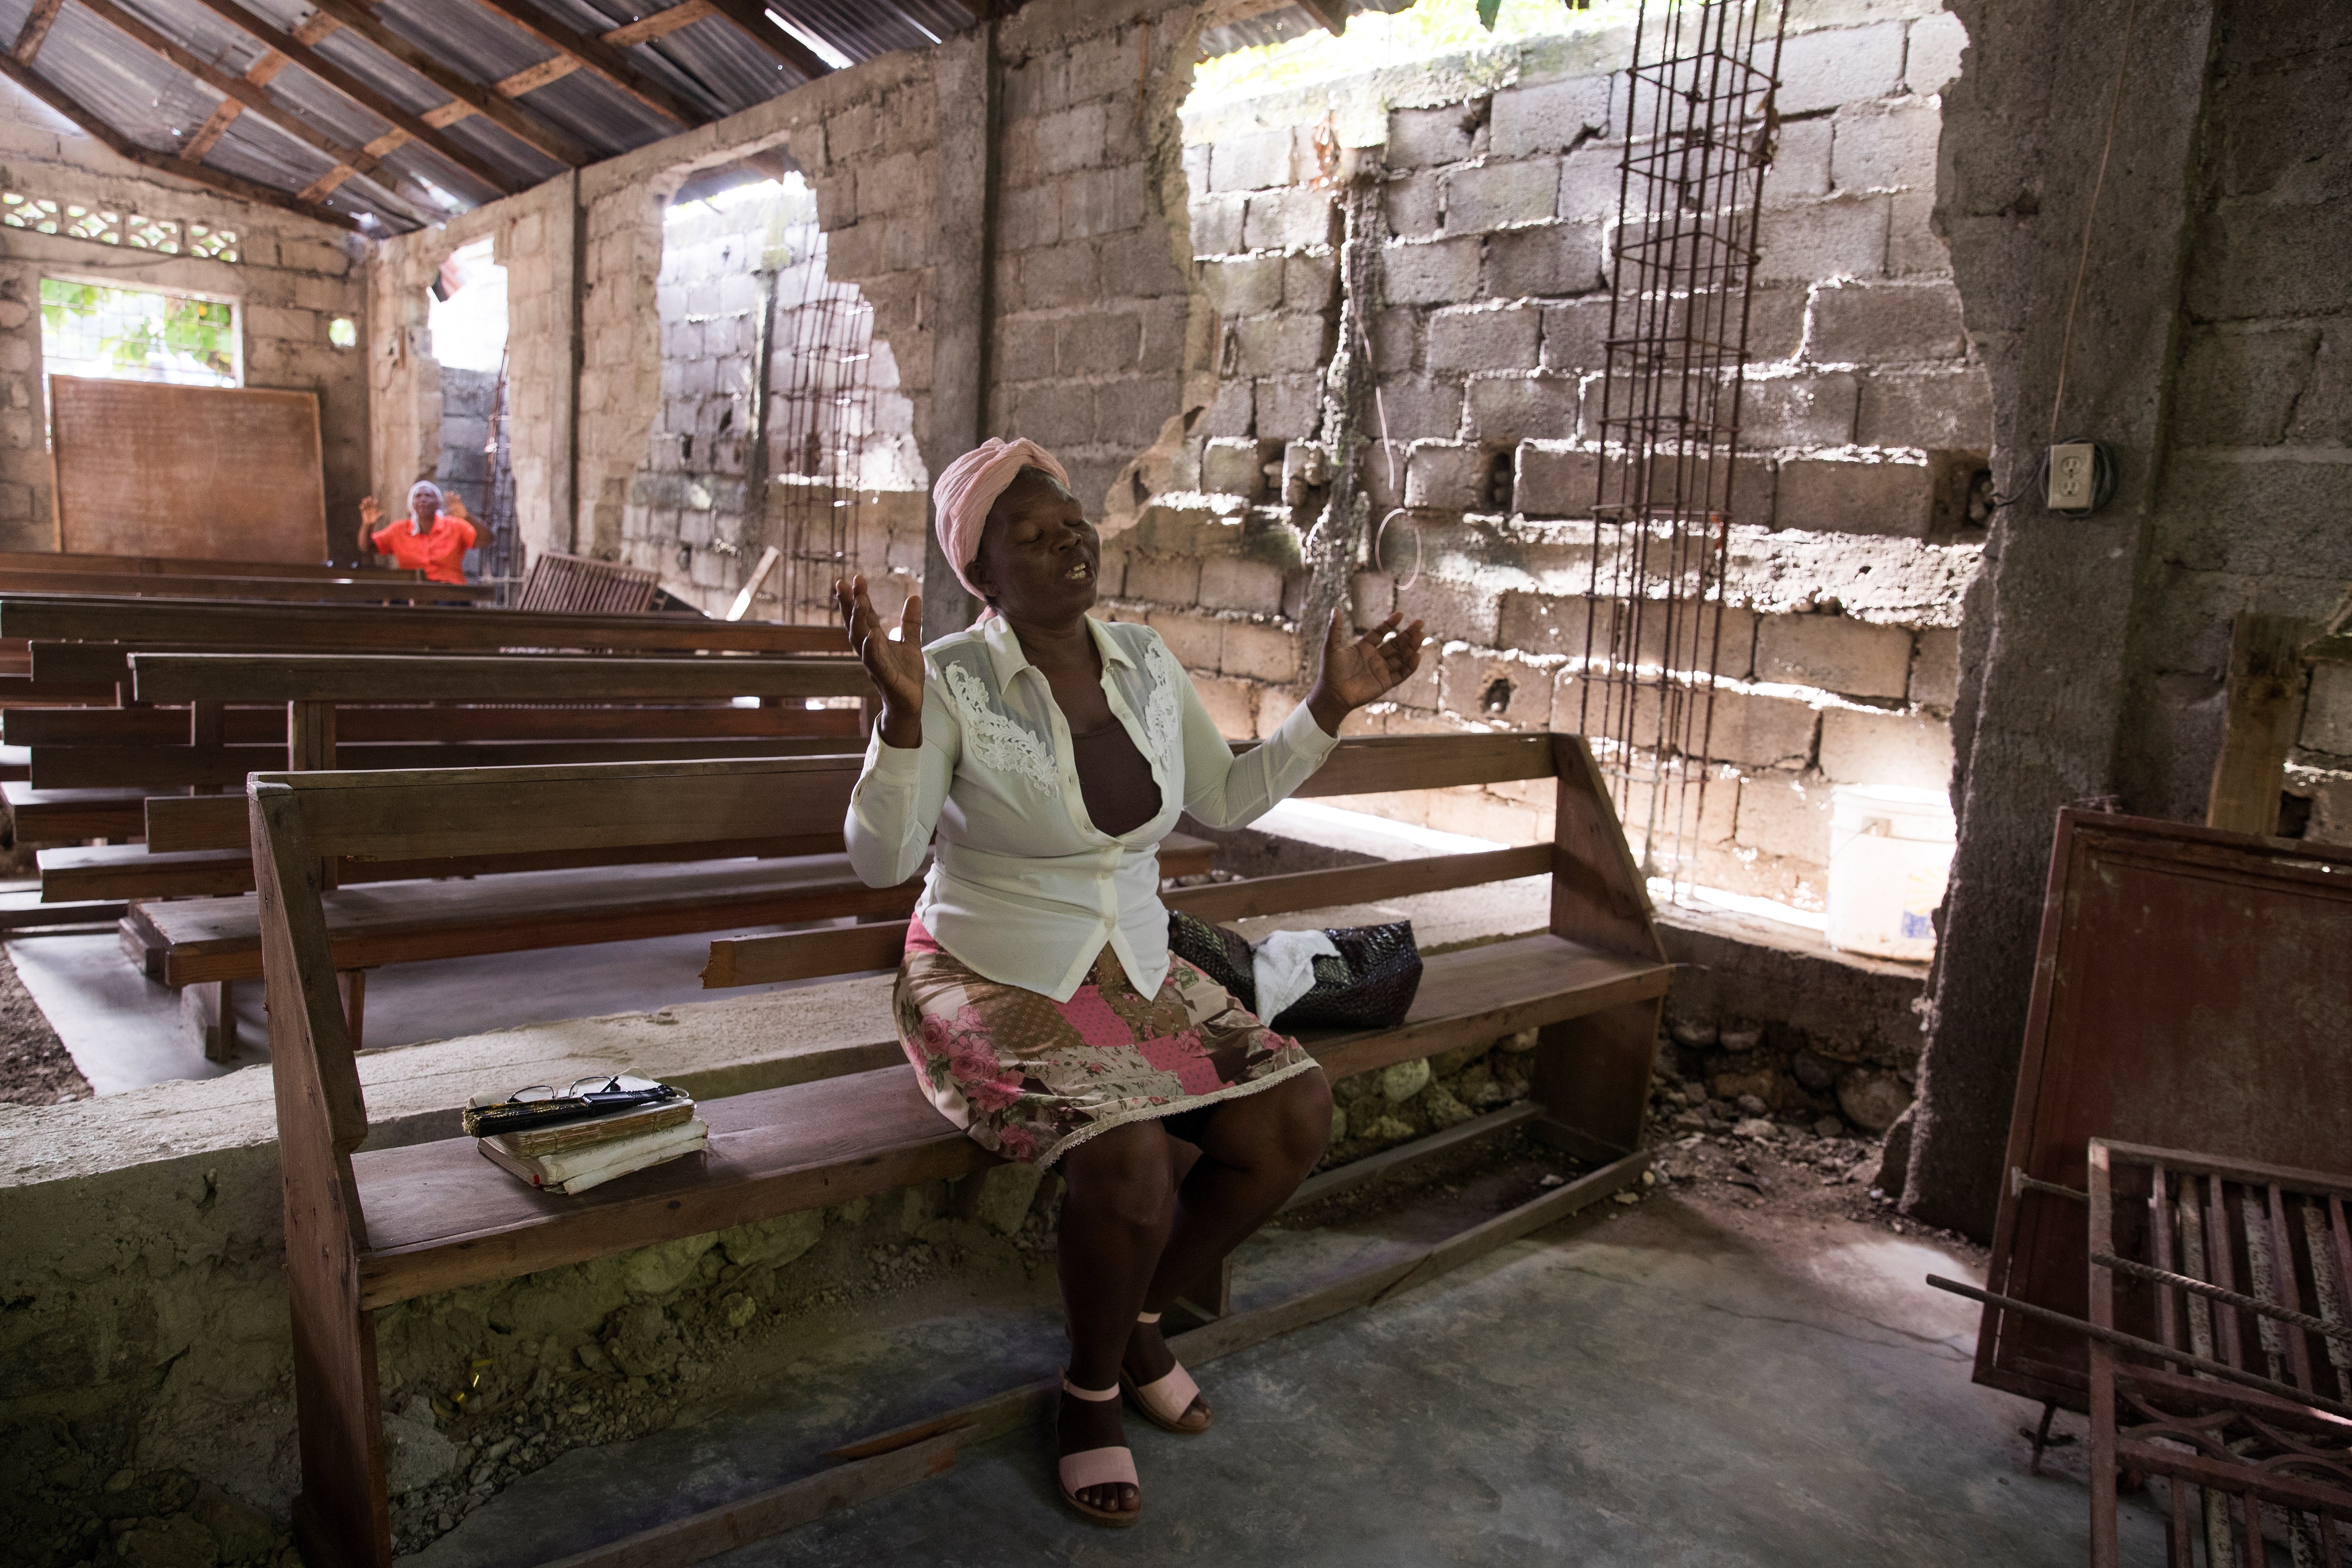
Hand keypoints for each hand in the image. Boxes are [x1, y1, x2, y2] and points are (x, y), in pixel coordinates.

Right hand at [359, 496, 381, 529]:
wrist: (369, 523)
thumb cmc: (374, 520)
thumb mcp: (377, 517)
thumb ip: (379, 514)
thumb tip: (382, 512)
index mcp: (374, 509)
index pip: (375, 504)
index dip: (375, 502)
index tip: (375, 500)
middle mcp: (370, 508)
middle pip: (369, 503)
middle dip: (369, 500)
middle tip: (369, 498)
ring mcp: (366, 509)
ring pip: (365, 504)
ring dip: (365, 502)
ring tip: (364, 500)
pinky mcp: (363, 511)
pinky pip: (361, 508)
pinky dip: (361, 506)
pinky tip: (362, 506)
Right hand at [835, 574, 923, 747]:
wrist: (909, 704)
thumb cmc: (905, 675)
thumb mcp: (911, 643)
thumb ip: (911, 622)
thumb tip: (914, 596)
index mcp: (875, 640)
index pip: (865, 615)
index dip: (859, 597)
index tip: (856, 577)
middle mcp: (870, 650)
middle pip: (856, 624)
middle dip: (849, 604)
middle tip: (843, 583)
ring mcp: (875, 664)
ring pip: (860, 641)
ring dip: (858, 622)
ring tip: (859, 602)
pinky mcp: (885, 678)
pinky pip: (875, 663)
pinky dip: (872, 649)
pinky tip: (872, 635)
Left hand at [1306, 609, 1425, 735]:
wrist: (1331, 695)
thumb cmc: (1329, 671)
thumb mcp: (1331, 647)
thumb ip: (1335, 628)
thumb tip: (1335, 608)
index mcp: (1363, 647)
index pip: (1380, 632)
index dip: (1390, 624)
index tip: (1401, 614)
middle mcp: (1374, 658)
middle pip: (1395, 643)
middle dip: (1407, 634)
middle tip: (1420, 623)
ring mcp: (1381, 670)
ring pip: (1401, 657)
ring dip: (1411, 647)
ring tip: (1421, 636)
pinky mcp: (1385, 683)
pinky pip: (1401, 674)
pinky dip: (1410, 666)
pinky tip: (1416, 656)